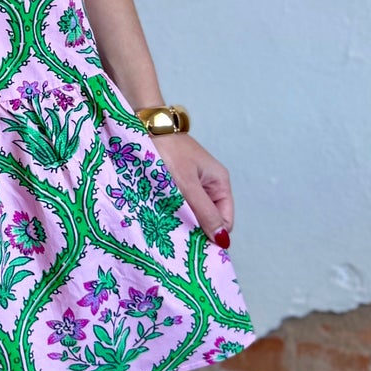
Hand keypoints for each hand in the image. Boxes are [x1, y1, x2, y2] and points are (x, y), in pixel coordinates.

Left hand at [147, 132, 233, 247]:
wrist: (145, 125)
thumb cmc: (168, 151)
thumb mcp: (187, 184)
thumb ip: (204, 212)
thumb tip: (223, 240)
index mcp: (220, 183)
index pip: (225, 221)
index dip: (212, 235)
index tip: (194, 245)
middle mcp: (209, 185)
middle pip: (208, 218)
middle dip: (195, 228)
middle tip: (177, 236)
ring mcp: (193, 183)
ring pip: (192, 212)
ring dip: (181, 220)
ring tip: (166, 224)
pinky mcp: (177, 182)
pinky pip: (180, 204)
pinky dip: (172, 210)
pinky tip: (160, 214)